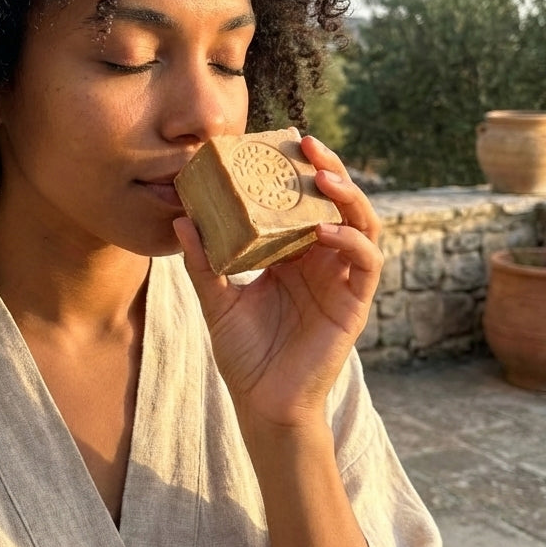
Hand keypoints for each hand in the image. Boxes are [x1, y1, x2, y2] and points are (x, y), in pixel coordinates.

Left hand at [173, 133, 382, 432]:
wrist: (262, 404)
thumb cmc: (244, 354)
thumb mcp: (216, 300)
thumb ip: (202, 261)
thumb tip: (180, 218)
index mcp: (291, 254)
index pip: (302, 202)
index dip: (297, 172)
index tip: (279, 142)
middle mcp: (321, 261)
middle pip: (337, 203)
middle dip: (329, 170)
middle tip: (307, 144)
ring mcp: (341, 280)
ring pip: (362, 224)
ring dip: (348, 196)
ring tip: (324, 175)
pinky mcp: (354, 304)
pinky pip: (365, 263)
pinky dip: (351, 241)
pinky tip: (326, 230)